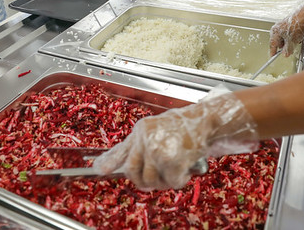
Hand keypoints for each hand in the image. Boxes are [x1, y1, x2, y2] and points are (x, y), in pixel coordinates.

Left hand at [94, 90, 257, 189]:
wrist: (206, 121)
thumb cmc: (184, 127)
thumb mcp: (156, 130)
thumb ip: (138, 146)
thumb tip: (112, 164)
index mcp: (141, 131)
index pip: (121, 150)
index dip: (108, 162)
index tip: (97, 170)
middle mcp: (146, 138)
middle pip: (133, 172)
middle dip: (145, 180)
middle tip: (158, 178)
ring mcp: (158, 149)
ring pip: (151, 180)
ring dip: (164, 181)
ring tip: (175, 169)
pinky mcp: (172, 159)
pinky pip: (171, 181)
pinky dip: (180, 180)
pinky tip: (185, 168)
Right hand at [269, 1, 303, 56]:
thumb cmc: (296, 26)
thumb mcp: (291, 42)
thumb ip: (287, 49)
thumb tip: (285, 54)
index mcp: (275, 32)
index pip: (272, 44)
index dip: (273, 51)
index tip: (273, 56)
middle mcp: (277, 28)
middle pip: (279, 41)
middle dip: (284, 47)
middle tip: (289, 51)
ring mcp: (283, 26)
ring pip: (285, 38)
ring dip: (289, 42)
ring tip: (296, 42)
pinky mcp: (289, 24)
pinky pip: (289, 34)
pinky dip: (293, 37)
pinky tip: (298, 37)